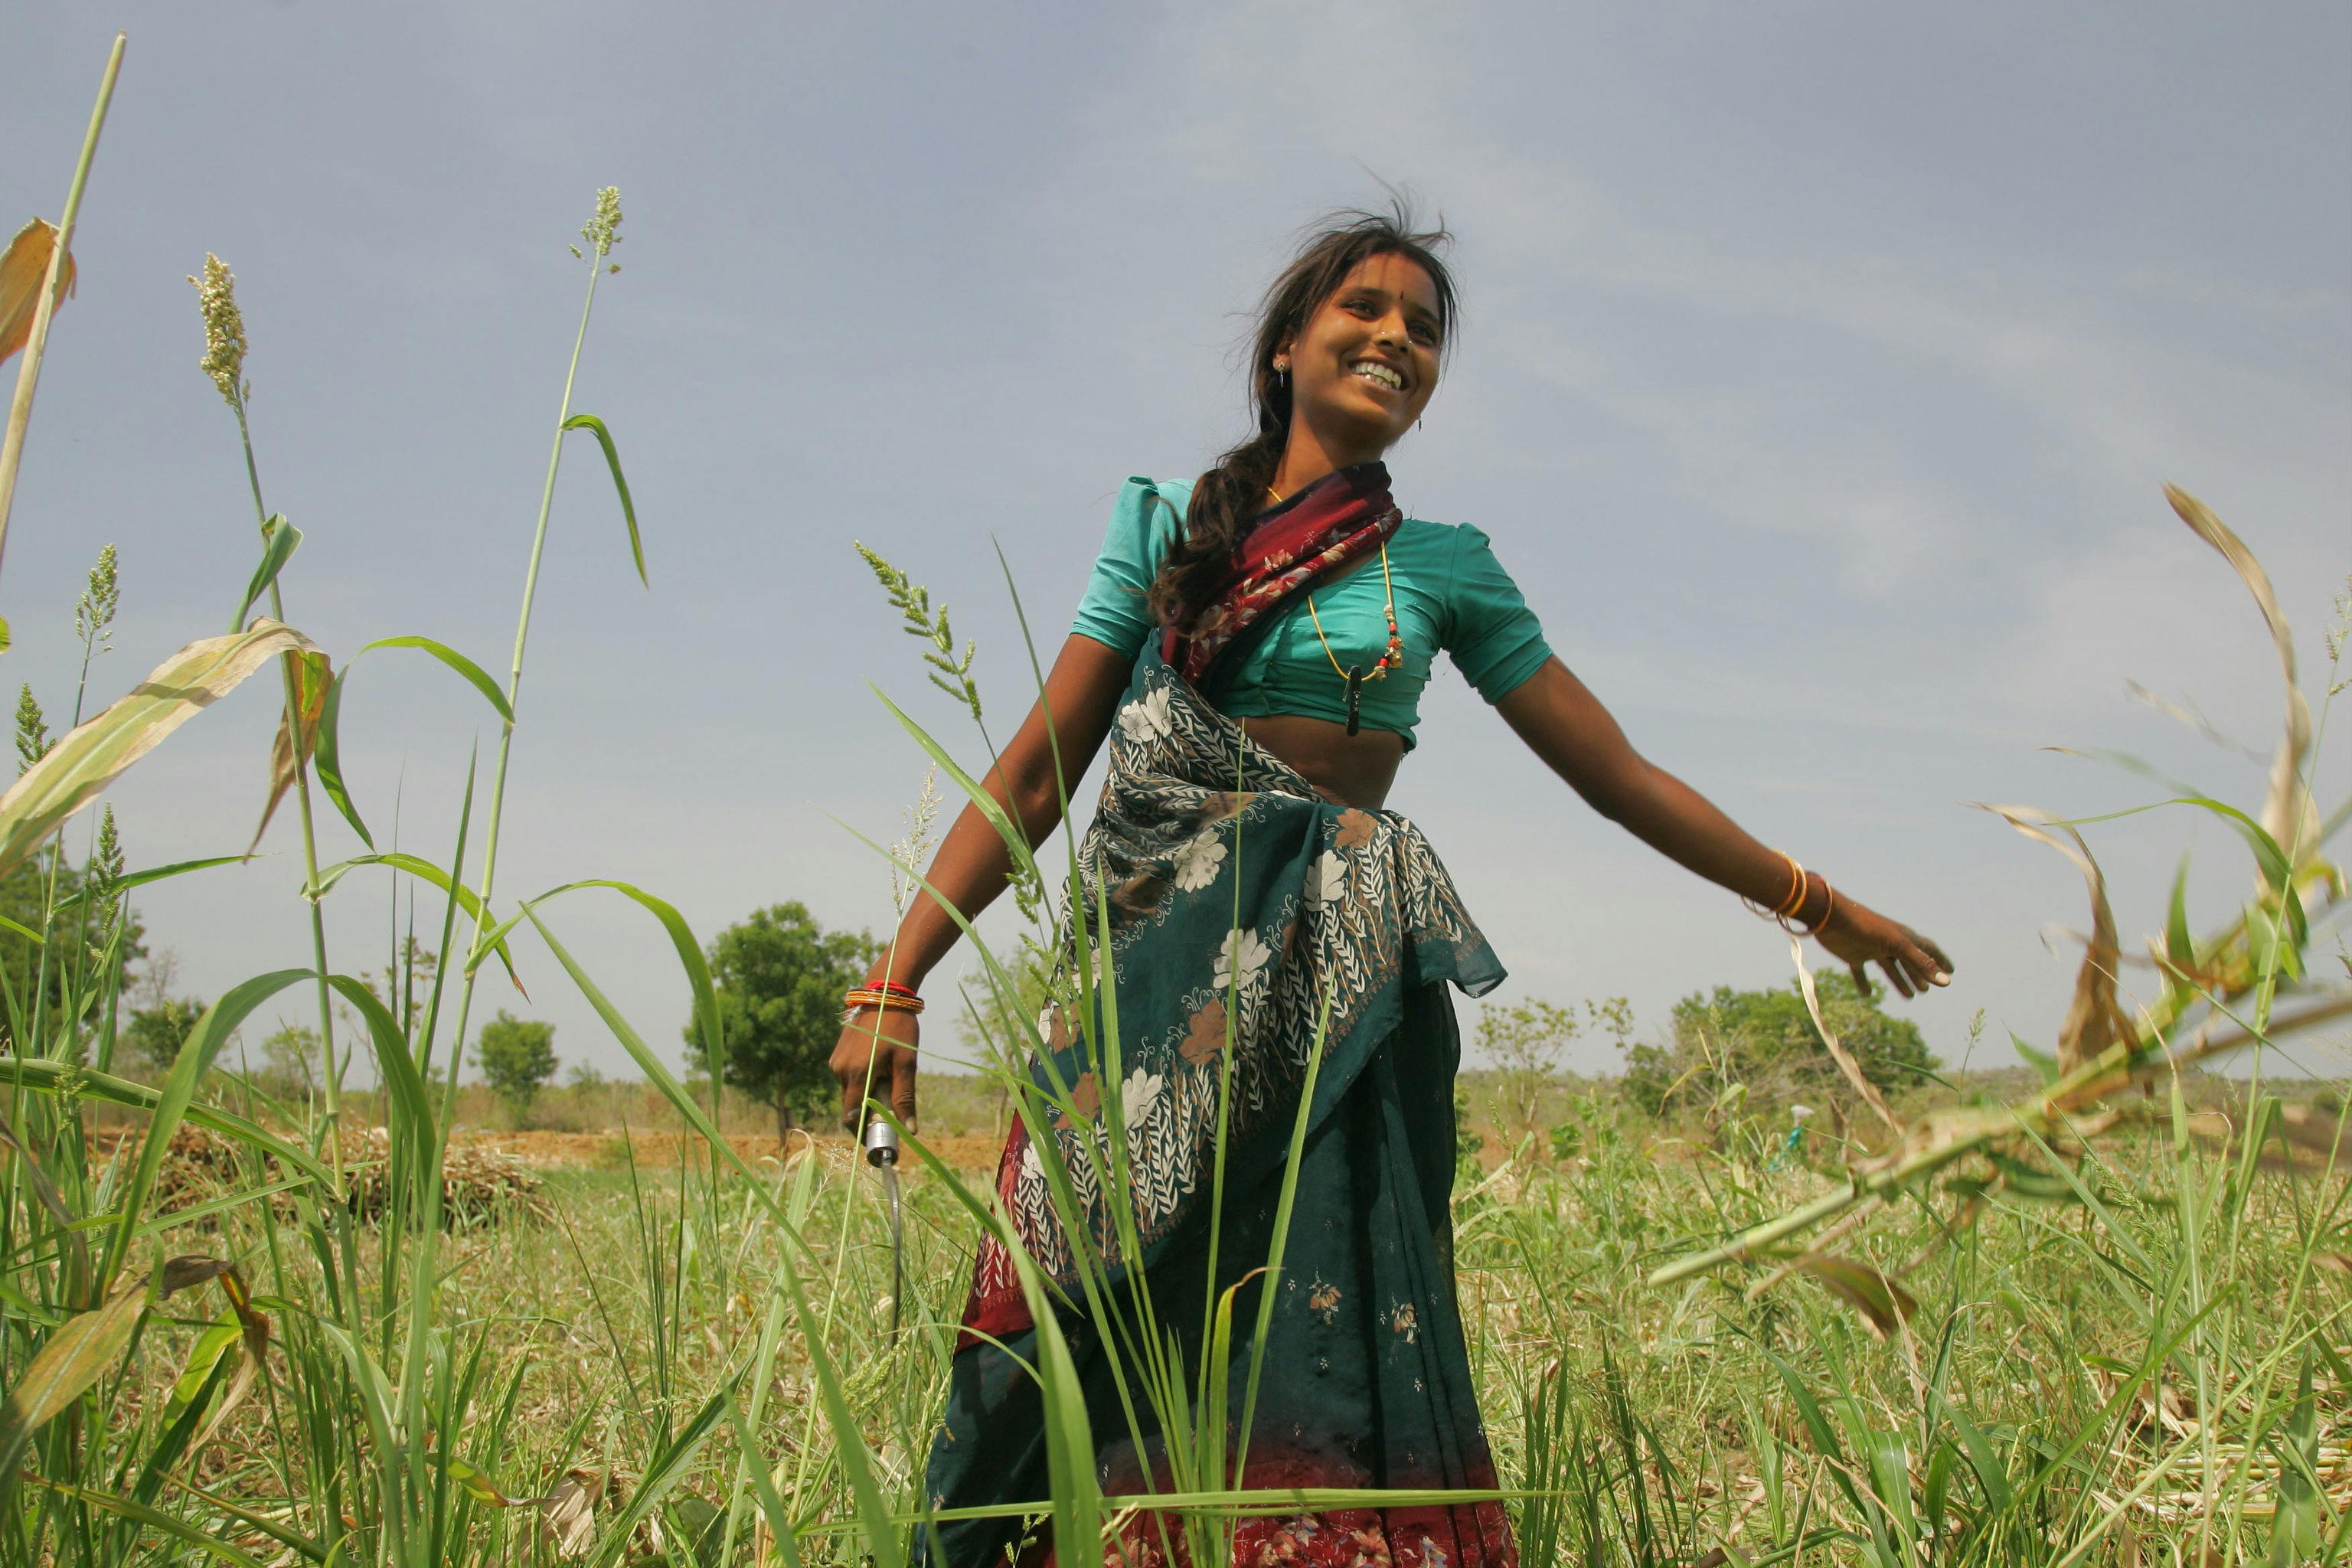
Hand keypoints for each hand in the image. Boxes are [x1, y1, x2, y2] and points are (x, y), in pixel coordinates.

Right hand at [829, 1007, 918, 1133]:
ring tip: (888, 1077)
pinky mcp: (837, 1055)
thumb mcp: (906, 1063)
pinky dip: (862, 1081)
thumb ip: (904, 1098)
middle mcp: (839, 1070)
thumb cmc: (899, 1028)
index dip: (864, 1134)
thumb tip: (909, 1130)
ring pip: (851, 1092)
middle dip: (869, 1113)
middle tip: (892, 1110)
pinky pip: (848, 1078)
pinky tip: (879, 1067)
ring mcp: (836, 1061)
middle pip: (852, 1106)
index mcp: (856, 1074)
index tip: (880, 1141)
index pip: (852, 1118)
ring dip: (867, 1095)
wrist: (884, 994)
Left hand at [1813, 895, 1952, 1000]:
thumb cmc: (1865, 927)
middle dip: (1919, 975)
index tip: (1951, 972)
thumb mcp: (1896, 946)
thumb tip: (1946, 982)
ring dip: (1899, 981)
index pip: (1927, 949)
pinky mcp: (1853, 955)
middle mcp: (1889, 942)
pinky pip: (1860, 971)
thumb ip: (1920, 963)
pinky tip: (1868, 994)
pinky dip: (1864, 982)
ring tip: (1910, 997)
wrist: (1830, 918)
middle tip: (1925, 991)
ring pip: (1889, 968)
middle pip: (1908, 962)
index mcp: (1902, 937)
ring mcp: (1871, 948)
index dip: (1939, 960)